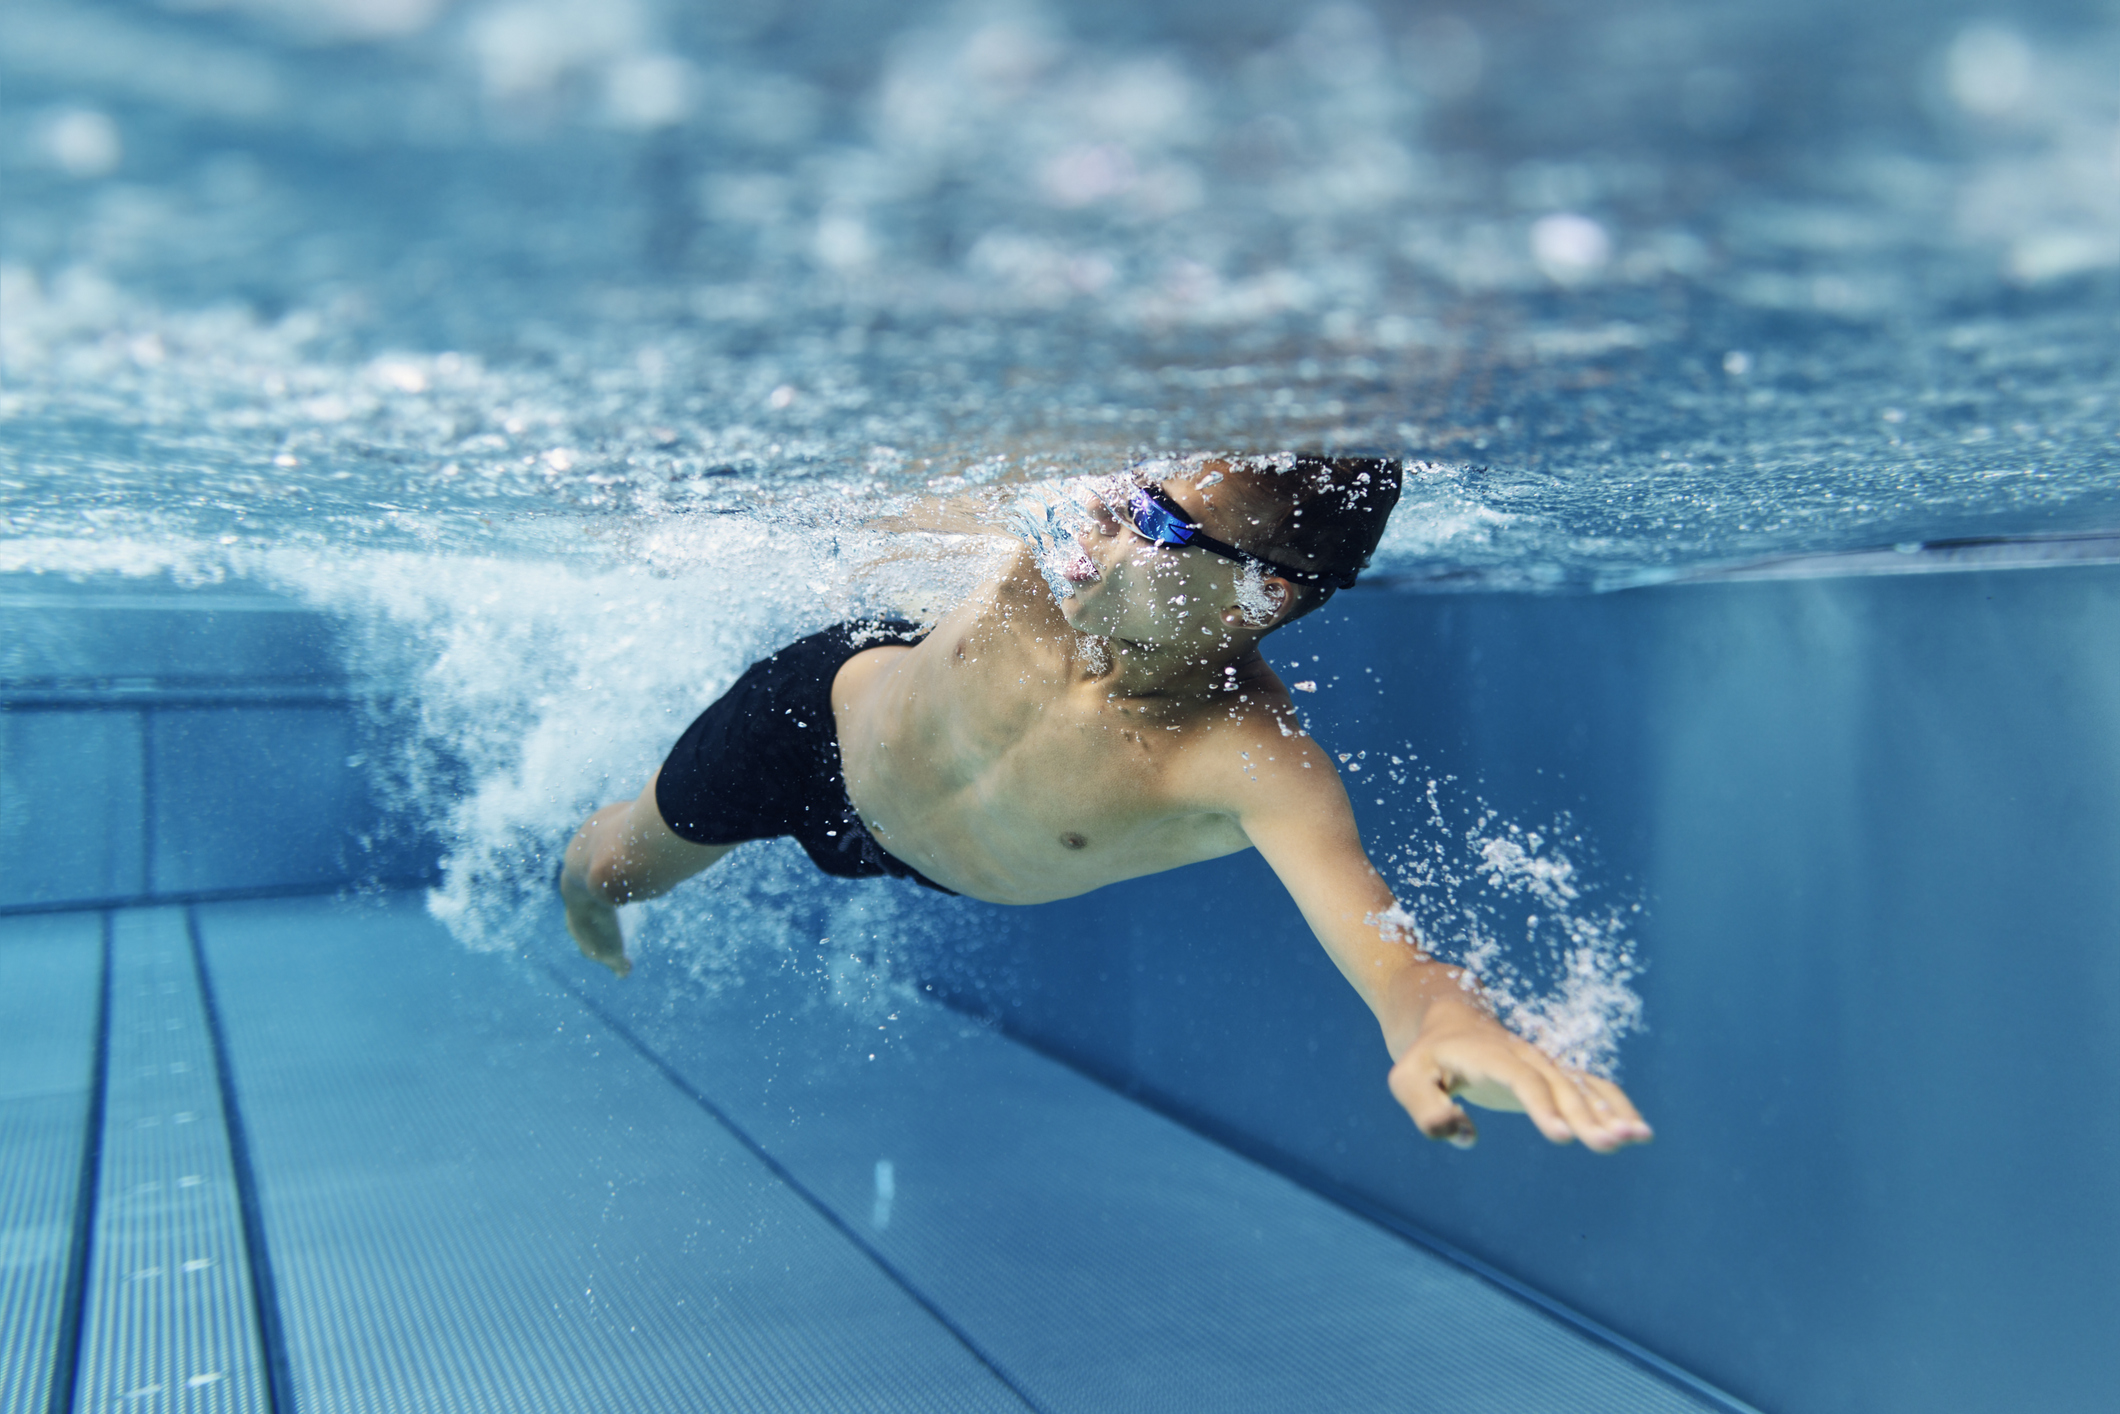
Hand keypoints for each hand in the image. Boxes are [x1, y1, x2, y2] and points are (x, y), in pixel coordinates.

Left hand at [1387, 993, 1650, 1153]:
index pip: (1519, 1078)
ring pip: (1581, 1085)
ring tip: (1638, 1137)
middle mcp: (1523, 1056)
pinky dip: (1614, 1106)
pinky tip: (1639, 1132)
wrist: (1445, 1021)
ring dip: (1609, 1110)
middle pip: (1559, 1084)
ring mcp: (1542, 1064)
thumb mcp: (1407, 1080)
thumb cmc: (1425, 1058)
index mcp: (1488, 1055)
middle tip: (1609, 1144)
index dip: (1540, 1104)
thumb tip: (1462, 1134)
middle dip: (1585, 1114)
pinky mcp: (1552, 1075)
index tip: (1561, 1135)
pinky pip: (1590, 1087)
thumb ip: (1426, 1110)